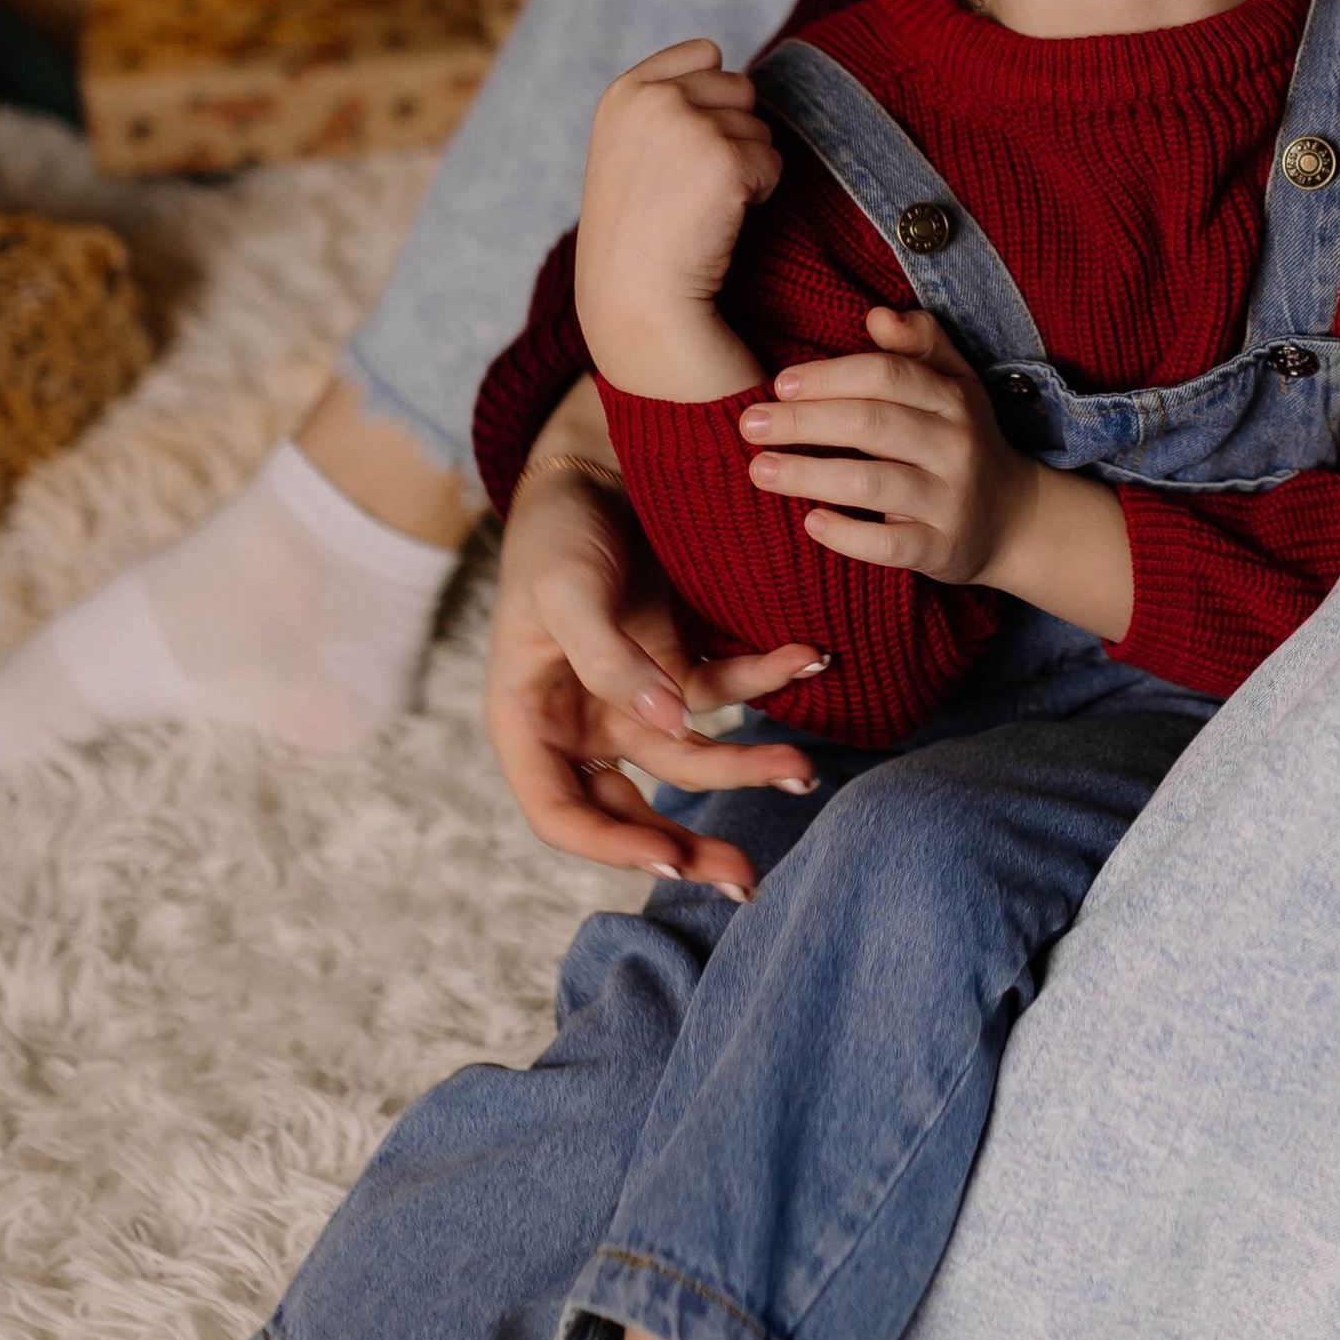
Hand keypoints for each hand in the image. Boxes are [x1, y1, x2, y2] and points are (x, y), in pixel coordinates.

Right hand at [486, 455, 826, 893]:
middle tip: (746, 879)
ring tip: (805, 771)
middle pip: (636, 806)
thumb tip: (670, 726)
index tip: (668, 859)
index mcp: (529, 722)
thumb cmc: (558, 529)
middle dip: (691, 845)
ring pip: (696, 755)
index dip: (612, 845)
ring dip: (749, 766)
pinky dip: (769, 680)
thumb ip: (610, 658)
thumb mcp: (567, 590)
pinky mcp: (682, 658)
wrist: (598, 461)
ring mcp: (638, 696)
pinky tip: (810, 660)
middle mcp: (583, 723)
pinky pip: (731, 687)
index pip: (562, 814)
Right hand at [575, 39, 778, 395]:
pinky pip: (773, 163)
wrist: (637, 296)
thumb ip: (665, 103)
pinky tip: (720, 220)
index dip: (714, 101)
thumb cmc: (638, 233)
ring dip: (746, 166)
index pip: (706, 52)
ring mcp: (689, 124)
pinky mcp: (726, 159)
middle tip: (695, 186)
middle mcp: (654, 97)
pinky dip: (759, 193)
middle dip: (734, 133)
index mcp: (625, 90)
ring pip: (760, 127)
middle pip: (741, 88)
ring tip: (702, 205)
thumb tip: (723, 63)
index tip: (689, 150)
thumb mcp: (627, 147)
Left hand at [739, 305, 1042, 584]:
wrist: (1014, 518)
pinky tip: (811, 523)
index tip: (779, 384)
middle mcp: (956, 445)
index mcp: (953, 398)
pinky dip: (848, 534)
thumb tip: (876, 315)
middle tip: (750, 424)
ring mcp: (950, 499)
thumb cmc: (962, 440)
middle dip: (805, 422)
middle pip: (873, 424)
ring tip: (759, 470)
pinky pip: (890, 543)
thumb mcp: (955, 383)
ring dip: (810, 475)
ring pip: (874, 483)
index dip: (829, 376)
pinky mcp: (942, 548)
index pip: (887, 375)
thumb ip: (919, 343)